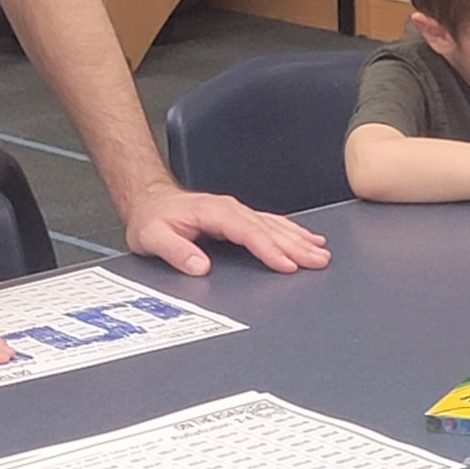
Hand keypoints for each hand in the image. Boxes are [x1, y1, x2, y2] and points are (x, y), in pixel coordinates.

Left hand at [124, 180, 329, 277]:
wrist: (148, 202)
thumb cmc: (151, 220)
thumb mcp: (152, 238)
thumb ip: (176, 252)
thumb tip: (200, 266)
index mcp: (213, 213)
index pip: (248, 232)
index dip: (269, 249)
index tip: (287, 264)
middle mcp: (229, 209)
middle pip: (269, 228)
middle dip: (296, 245)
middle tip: (318, 260)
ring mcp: (235, 212)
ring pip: (274, 224)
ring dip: (298, 238)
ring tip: (321, 252)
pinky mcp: (238, 217)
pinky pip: (270, 223)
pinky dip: (290, 230)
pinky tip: (304, 238)